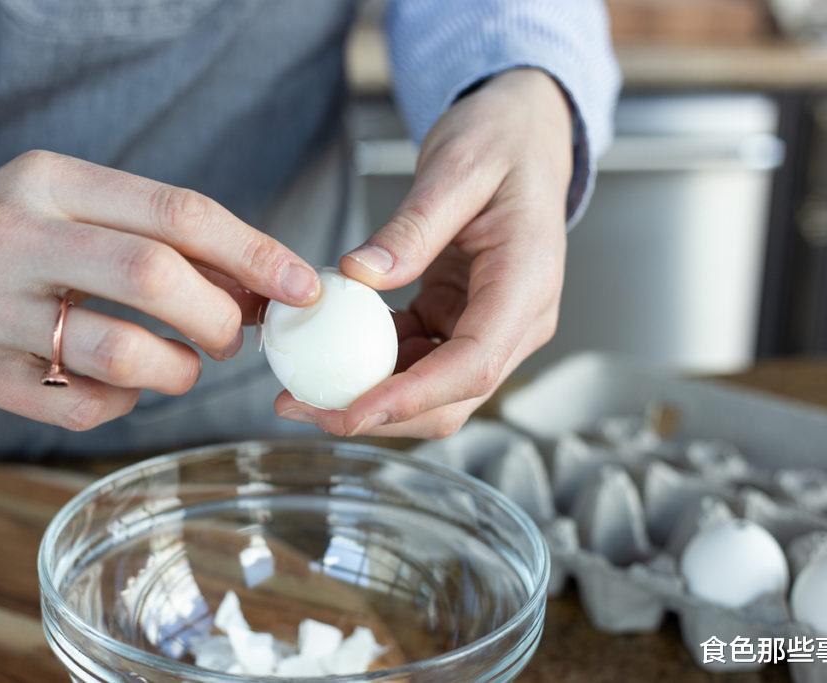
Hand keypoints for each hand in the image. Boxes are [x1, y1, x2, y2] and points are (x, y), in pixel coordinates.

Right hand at [0, 151, 319, 429]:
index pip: (176, 212)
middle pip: (152, 277)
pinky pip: (84, 405)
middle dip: (219, 317)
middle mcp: (15, 238)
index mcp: (51, 182)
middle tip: (235, 336)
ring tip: (184, 366)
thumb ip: (157, 235)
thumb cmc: (10, 238)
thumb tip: (260, 284)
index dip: (253, 253)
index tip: (303, 286)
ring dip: (180, 371)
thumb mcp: (70, 204)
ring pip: (122, 353)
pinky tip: (124, 383)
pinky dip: (127, 401)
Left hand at [275, 69, 571, 437]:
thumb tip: (358, 276)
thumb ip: (414, 226)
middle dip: (377, 414)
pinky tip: (329, 350)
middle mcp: (516, 321)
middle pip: (450, 398)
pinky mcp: (461, 321)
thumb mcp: (456, 168)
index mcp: (526, 285)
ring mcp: (490, 326)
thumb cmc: (501, 141)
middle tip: (299, 405)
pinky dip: (372, 364)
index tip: (349, 412)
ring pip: (431, 392)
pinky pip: (416, 359)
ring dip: (368, 397)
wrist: (523, 134)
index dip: (410, 398)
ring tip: (299, 388)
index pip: (473, 365)